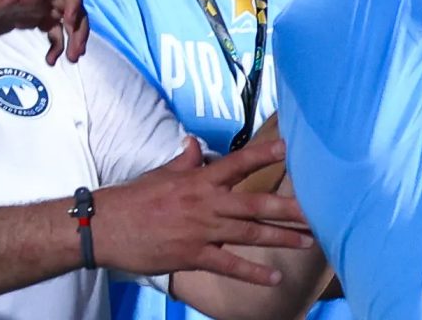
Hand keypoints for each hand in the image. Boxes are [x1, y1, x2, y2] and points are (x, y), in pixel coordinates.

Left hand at [0, 0, 87, 63]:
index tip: (69, 23)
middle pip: (69, 2)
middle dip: (79, 26)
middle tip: (76, 54)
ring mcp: (27, 7)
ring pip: (63, 18)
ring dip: (73, 37)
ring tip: (70, 60)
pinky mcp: (22, 20)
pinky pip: (50, 30)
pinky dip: (56, 45)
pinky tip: (51, 61)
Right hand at [95, 136, 313, 285]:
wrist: (105, 227)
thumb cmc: (133, 199)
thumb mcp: (160, 174)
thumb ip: (184, 161)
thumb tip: (194, 144)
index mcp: (199, 180)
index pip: (238, 163)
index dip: (264, 154)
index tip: (289, 148)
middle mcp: (207, 203)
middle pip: (256, 203)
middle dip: (288, 208)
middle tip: (317, 210)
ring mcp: (202, 230)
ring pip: (250, 233)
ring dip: (281, 238)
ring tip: (308, 241)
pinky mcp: (193, 255)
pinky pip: (230, 265)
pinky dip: (253, 272)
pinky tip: (274, 277)